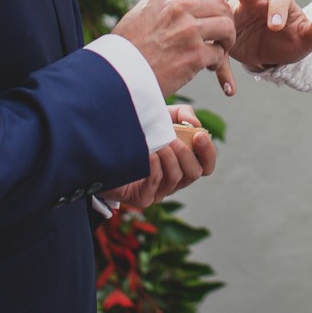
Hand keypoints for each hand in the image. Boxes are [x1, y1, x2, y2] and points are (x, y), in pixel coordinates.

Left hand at [101, 106, 217, 209]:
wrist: (103, 144)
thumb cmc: (137, 131)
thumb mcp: (162, 116)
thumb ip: (184, 114)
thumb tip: (197, 125)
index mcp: (183, 162)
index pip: (206, 164)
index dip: (208, 152)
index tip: (199, 135)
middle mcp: (174, 178)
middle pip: (195, 173)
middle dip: (186, 155)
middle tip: (174, 141)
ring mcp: (159, 190)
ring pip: (176, 179)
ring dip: (169, 159)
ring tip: (159, 145)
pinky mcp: (143, 198)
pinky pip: (155, 184)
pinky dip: (154, 167)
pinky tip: (148, 154)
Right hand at [114, 0, 235, 96]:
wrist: (114, 78)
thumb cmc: (125, 50)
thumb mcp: (139, 15)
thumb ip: (163, 7)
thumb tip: (185, 4)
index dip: (211, 7)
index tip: (210, 21)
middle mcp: (178, 7)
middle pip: (219, 7)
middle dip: (224, 23)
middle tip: (220, 38)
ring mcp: (188, 30)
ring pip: (226, 27)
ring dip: (225, 41)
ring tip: (215, 52)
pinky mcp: (194, 55)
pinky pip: (219, 54)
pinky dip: (216, 62)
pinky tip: (206, 68)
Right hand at [224, 0, 311, 70]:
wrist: (274, 54)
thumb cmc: (291, 39)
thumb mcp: (305, 40)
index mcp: (277, 0)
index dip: (277, 9)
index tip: (276, 26)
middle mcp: (255, 0)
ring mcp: (237, 13)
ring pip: (225, 7)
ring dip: (218, 15)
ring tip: (214, 31)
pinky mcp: (224, 30)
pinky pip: (218, 40)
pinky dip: (218, 57)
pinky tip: (221, 75)